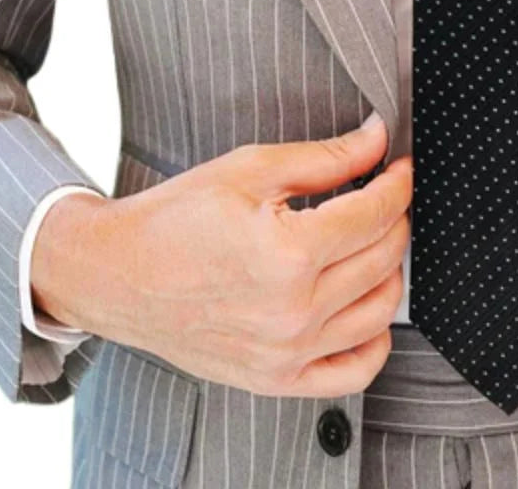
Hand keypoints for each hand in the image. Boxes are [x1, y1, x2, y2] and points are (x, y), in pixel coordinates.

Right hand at [31, 114, 410, 396]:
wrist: (117, 273)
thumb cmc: (177, 217)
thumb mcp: (252, 169)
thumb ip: (327, 157)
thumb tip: (379, 139)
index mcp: (288, 254)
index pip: (376, 213)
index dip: (398, 182)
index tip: (400, 167)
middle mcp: (293, 312)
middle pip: (384, 257)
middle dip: (394, 216)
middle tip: (382, 194)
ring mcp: (286, 353)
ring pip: (381, 310)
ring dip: (390, 268)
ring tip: (372, 241)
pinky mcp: (276, 378)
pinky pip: (355, 371)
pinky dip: (375, 338)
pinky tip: (365, 304)